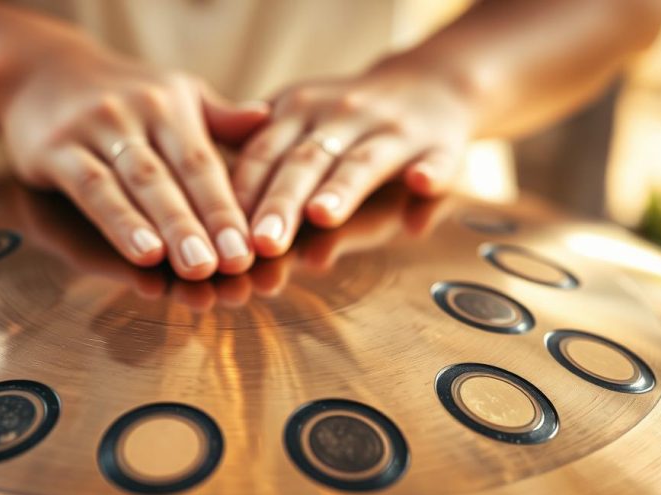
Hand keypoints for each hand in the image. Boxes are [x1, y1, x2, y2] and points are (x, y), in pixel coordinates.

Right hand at [0, 40, 268, 279]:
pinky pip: (92, 189)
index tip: (254, 249)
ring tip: (196, 267)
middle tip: (235, 266)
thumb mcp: (171, 94)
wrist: (37, 69)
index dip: (229, 207)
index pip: (204, 162)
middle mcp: (136, 112)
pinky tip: (143, 254)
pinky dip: (120, 223)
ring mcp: (94, 129)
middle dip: (207, 223)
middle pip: (177, 175)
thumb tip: (266, 119)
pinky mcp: (55, 149)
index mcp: (170, 104)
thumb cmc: (120, 94)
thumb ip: (216, 118)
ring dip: (169, 227)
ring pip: (139, 183)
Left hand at [233, 62, 472, 256]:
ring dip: (342, 189)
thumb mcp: (299, 128)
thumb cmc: (347, 127)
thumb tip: (221, 217)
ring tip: (322, 216)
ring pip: (362, 162)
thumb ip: (266, 168)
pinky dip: (429, 173)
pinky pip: (436, 161)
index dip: (242, 193)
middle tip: (263, 243)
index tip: (223, 234)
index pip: (262, 154)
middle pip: (305, 162)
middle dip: (281, 203)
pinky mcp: (440, 145)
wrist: (429, 85)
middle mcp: (341, 116)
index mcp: (298, 113)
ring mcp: (392, 131)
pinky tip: (421, 185)